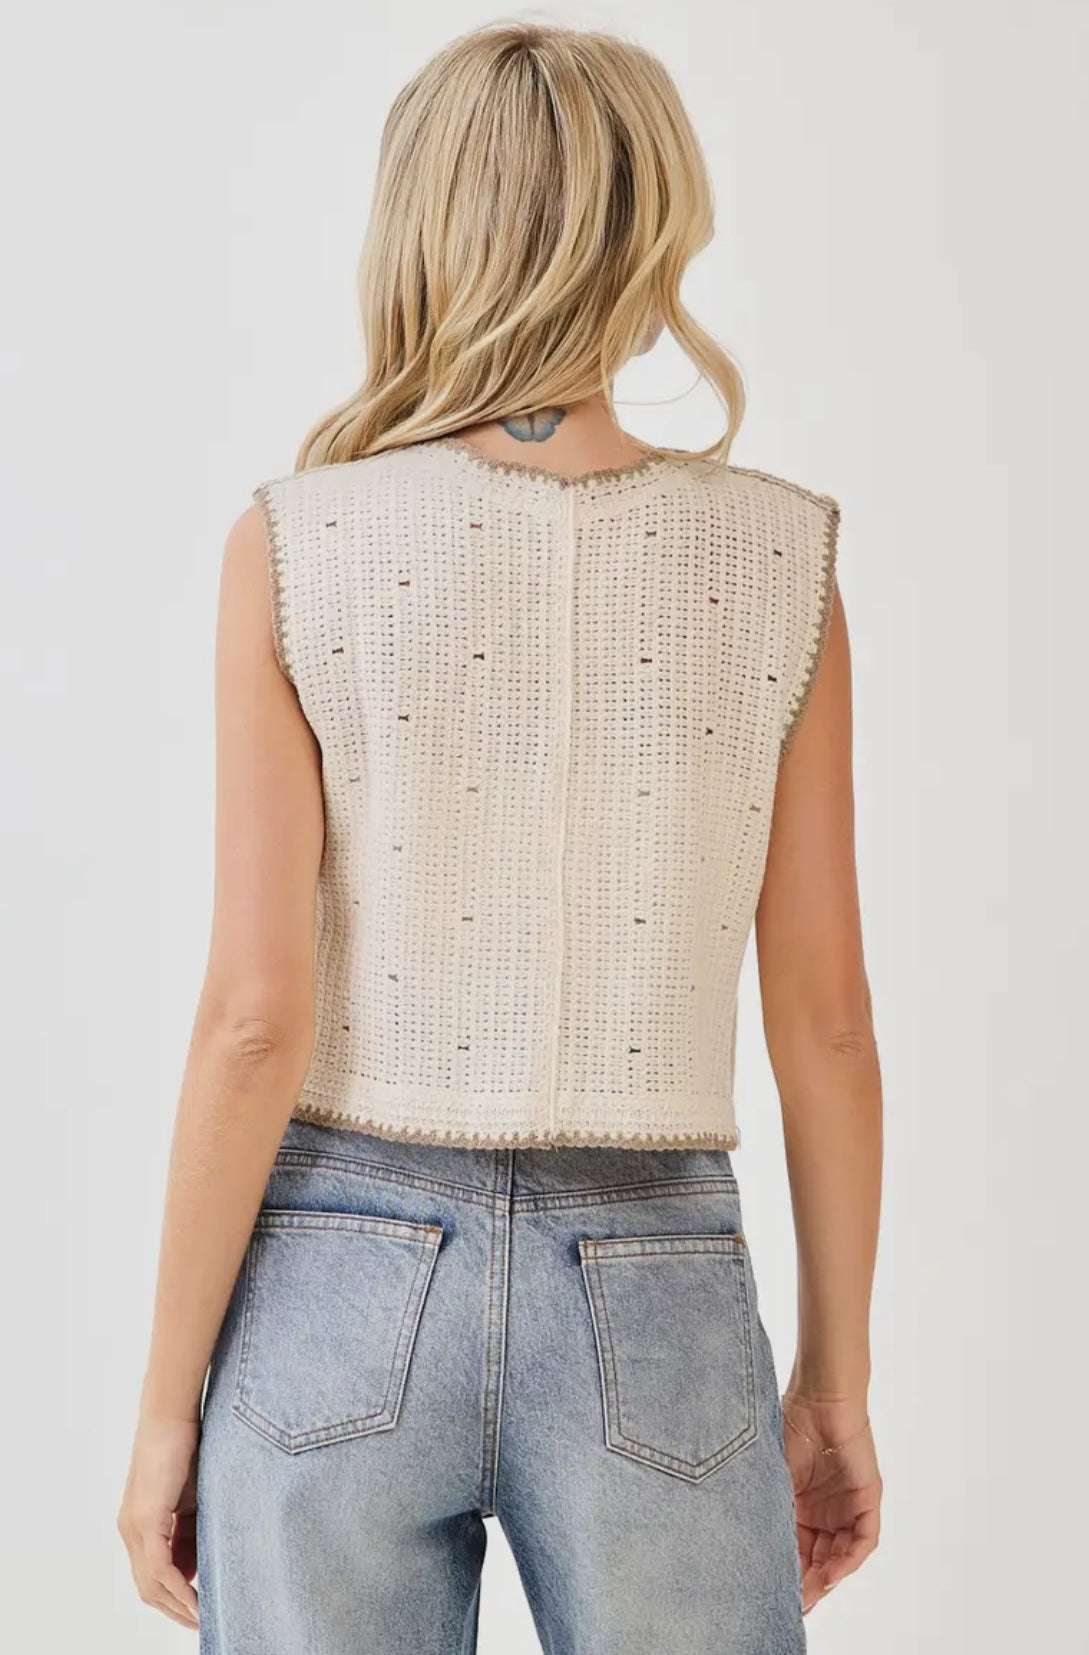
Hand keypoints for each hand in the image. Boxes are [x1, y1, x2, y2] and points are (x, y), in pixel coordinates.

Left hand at [117, 1414, 200, 1629]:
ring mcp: (136, 1526)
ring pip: (151, 1584)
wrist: (172, 1413)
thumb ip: (192, 1528)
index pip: (153, 1574)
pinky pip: (159, 1569)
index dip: (176, 1596)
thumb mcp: (194, 1497)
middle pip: (149, 1588)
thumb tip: (199, 1562)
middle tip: (203, 1622)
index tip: (200, 1608)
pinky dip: (178, 1589)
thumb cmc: (187, 1447)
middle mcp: (131, 1530)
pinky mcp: (146, 1519)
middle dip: (176, 1610)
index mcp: (141, 1525)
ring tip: (203, 1617)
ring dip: (178, 1605)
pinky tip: (195, 1600)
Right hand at [780, 1390, 881, 1614]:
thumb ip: (770, 1508)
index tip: (774, 1592)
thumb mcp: (774, 1477)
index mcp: (800, 1504)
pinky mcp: (867, 1499)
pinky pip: (863, 1540)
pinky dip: (849, 1559)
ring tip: (811, 1593)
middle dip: (808, 1582)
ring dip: (828, 1575)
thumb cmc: (790, 1425)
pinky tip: (833, 1573)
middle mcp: (825, 1510)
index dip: (788, 1571)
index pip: (797, 1548)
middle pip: (819, 1557)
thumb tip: (753, 1546)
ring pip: (841, 1554)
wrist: (819, 1397)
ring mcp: (848, 1506)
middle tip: (794, 1602)